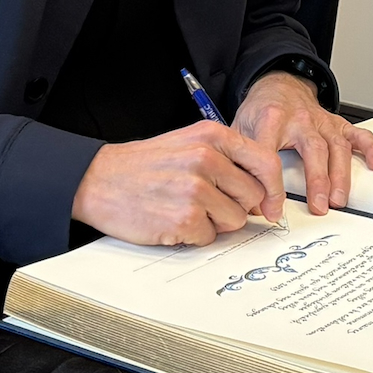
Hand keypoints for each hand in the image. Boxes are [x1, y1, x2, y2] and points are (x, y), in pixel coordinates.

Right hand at [71, 122, 288, 245]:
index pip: (265, 162)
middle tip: (208, 204)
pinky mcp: (183, 219)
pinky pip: (210, 236)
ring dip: (215, 222)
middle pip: (253, 196)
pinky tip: (173, 219)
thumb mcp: (188, 144)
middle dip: (237, 206)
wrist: (97, 179)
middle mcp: (207, 158)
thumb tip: (262, 193)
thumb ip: (226, 160)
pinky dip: (194, 235)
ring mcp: (195, 189)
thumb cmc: (143, 165)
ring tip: (186, 208)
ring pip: (235, 220)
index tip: (272, 206)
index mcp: (212, 136)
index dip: (274, 189)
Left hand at [231, 70, 372, 215]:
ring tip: (339, 199)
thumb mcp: (239, 131)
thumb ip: (239, 161)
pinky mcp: (335, 123)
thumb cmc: (260, 111)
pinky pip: (357, 134)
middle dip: (317, 180)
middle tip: (319, 207)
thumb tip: (240, 197)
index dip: (270, 186)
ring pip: (335, 146)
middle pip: (312, 149)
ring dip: (340, 175)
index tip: (271, 208)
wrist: (276, 85)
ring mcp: (320, 121)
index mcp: (270, 119)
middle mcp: (299, 119)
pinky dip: (370, 148)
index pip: (270, 155)